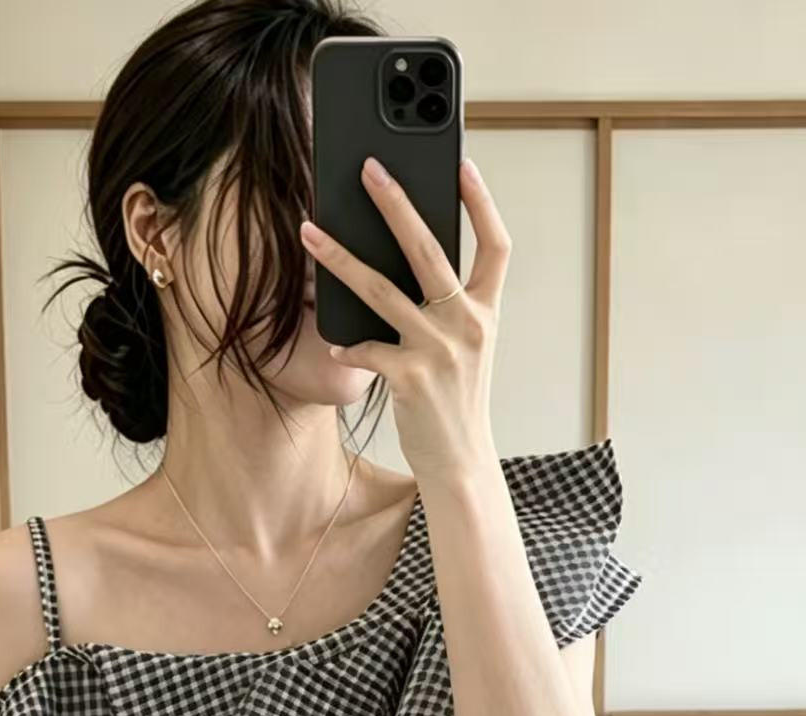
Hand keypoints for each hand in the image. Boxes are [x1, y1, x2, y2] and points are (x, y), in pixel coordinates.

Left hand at [299, 155, 509, 482]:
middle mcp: (468, 324)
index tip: (461, 163)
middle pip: (429, 248)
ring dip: (339, 258)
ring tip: (308, 231)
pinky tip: (335, 345)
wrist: (460, 462)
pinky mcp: (411, 378)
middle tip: (368, 168)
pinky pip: (367, 349)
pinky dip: (348, 345)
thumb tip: (405, 262)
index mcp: (487, 311)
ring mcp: (440, 351)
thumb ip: (448, 307)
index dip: (482, 202)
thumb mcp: (467, 348)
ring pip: (381, 290)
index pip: (497, 244)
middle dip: (396, 203)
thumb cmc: (456, 400)